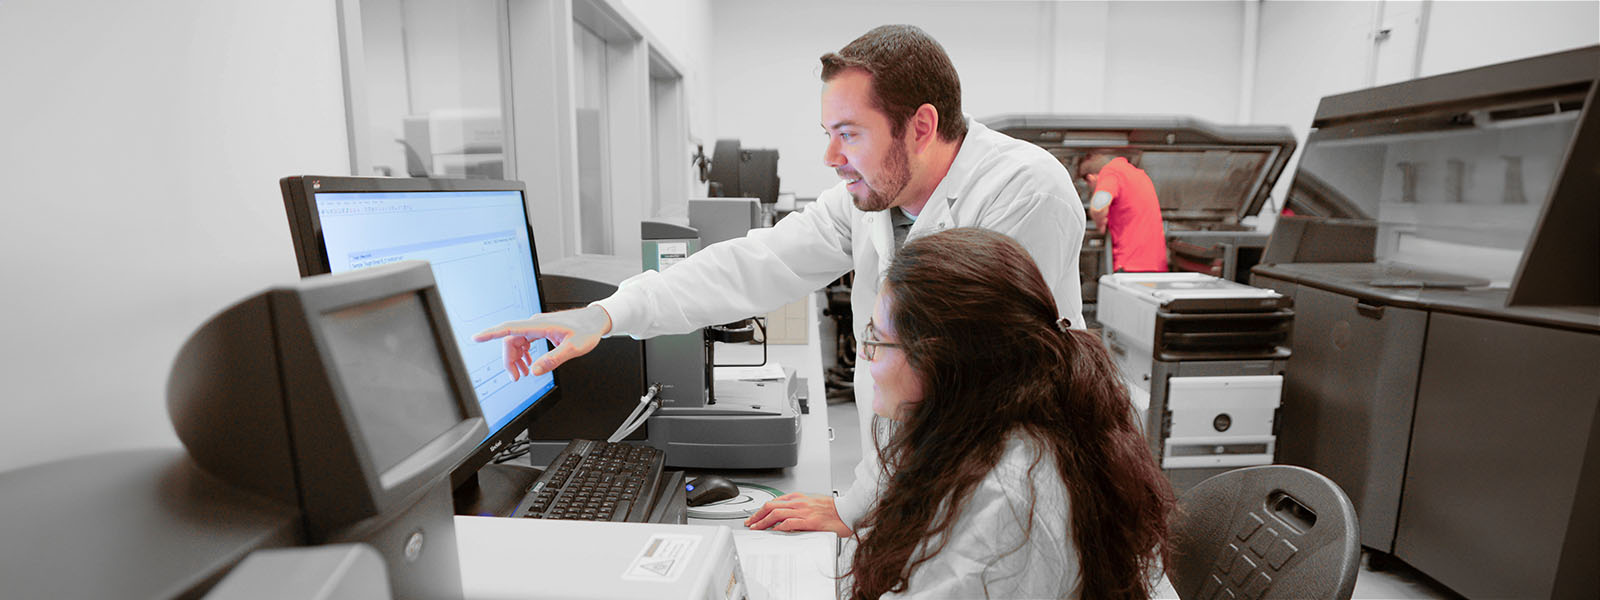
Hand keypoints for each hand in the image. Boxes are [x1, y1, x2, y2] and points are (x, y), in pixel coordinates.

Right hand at [472, 305, 611, 379]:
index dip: (491, 334)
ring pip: (516, 342)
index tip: (477, 338)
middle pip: (510, 341)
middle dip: (509, 360)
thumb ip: (553, 360)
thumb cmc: (587, 330)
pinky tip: (528, 364)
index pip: (509, 328)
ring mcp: (537, 327)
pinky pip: (524, 342)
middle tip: (516, 378)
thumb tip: (534, 370)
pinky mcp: (540, 330)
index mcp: (539, 325)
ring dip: (515, 359)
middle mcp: (535, 324)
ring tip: (521, 374)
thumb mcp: (573, 348)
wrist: (595, 320)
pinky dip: (522, 354)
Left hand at [744, 493, 852, 537]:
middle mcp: (799, 502)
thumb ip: (798, 509)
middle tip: (750, 523)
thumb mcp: (811, 505)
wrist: (848, 511)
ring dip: (763, 522)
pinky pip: (790, 522)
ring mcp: (804, 511)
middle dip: (757, 515)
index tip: (754, 518)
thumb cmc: (832, 510)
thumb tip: (784, 518)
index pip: (774, 502)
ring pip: (777, 513)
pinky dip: (779, 526)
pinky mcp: (810, 521)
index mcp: (799, 498)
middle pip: (771, 506)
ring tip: (757, 528)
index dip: (761, 510)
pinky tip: (773, 531)